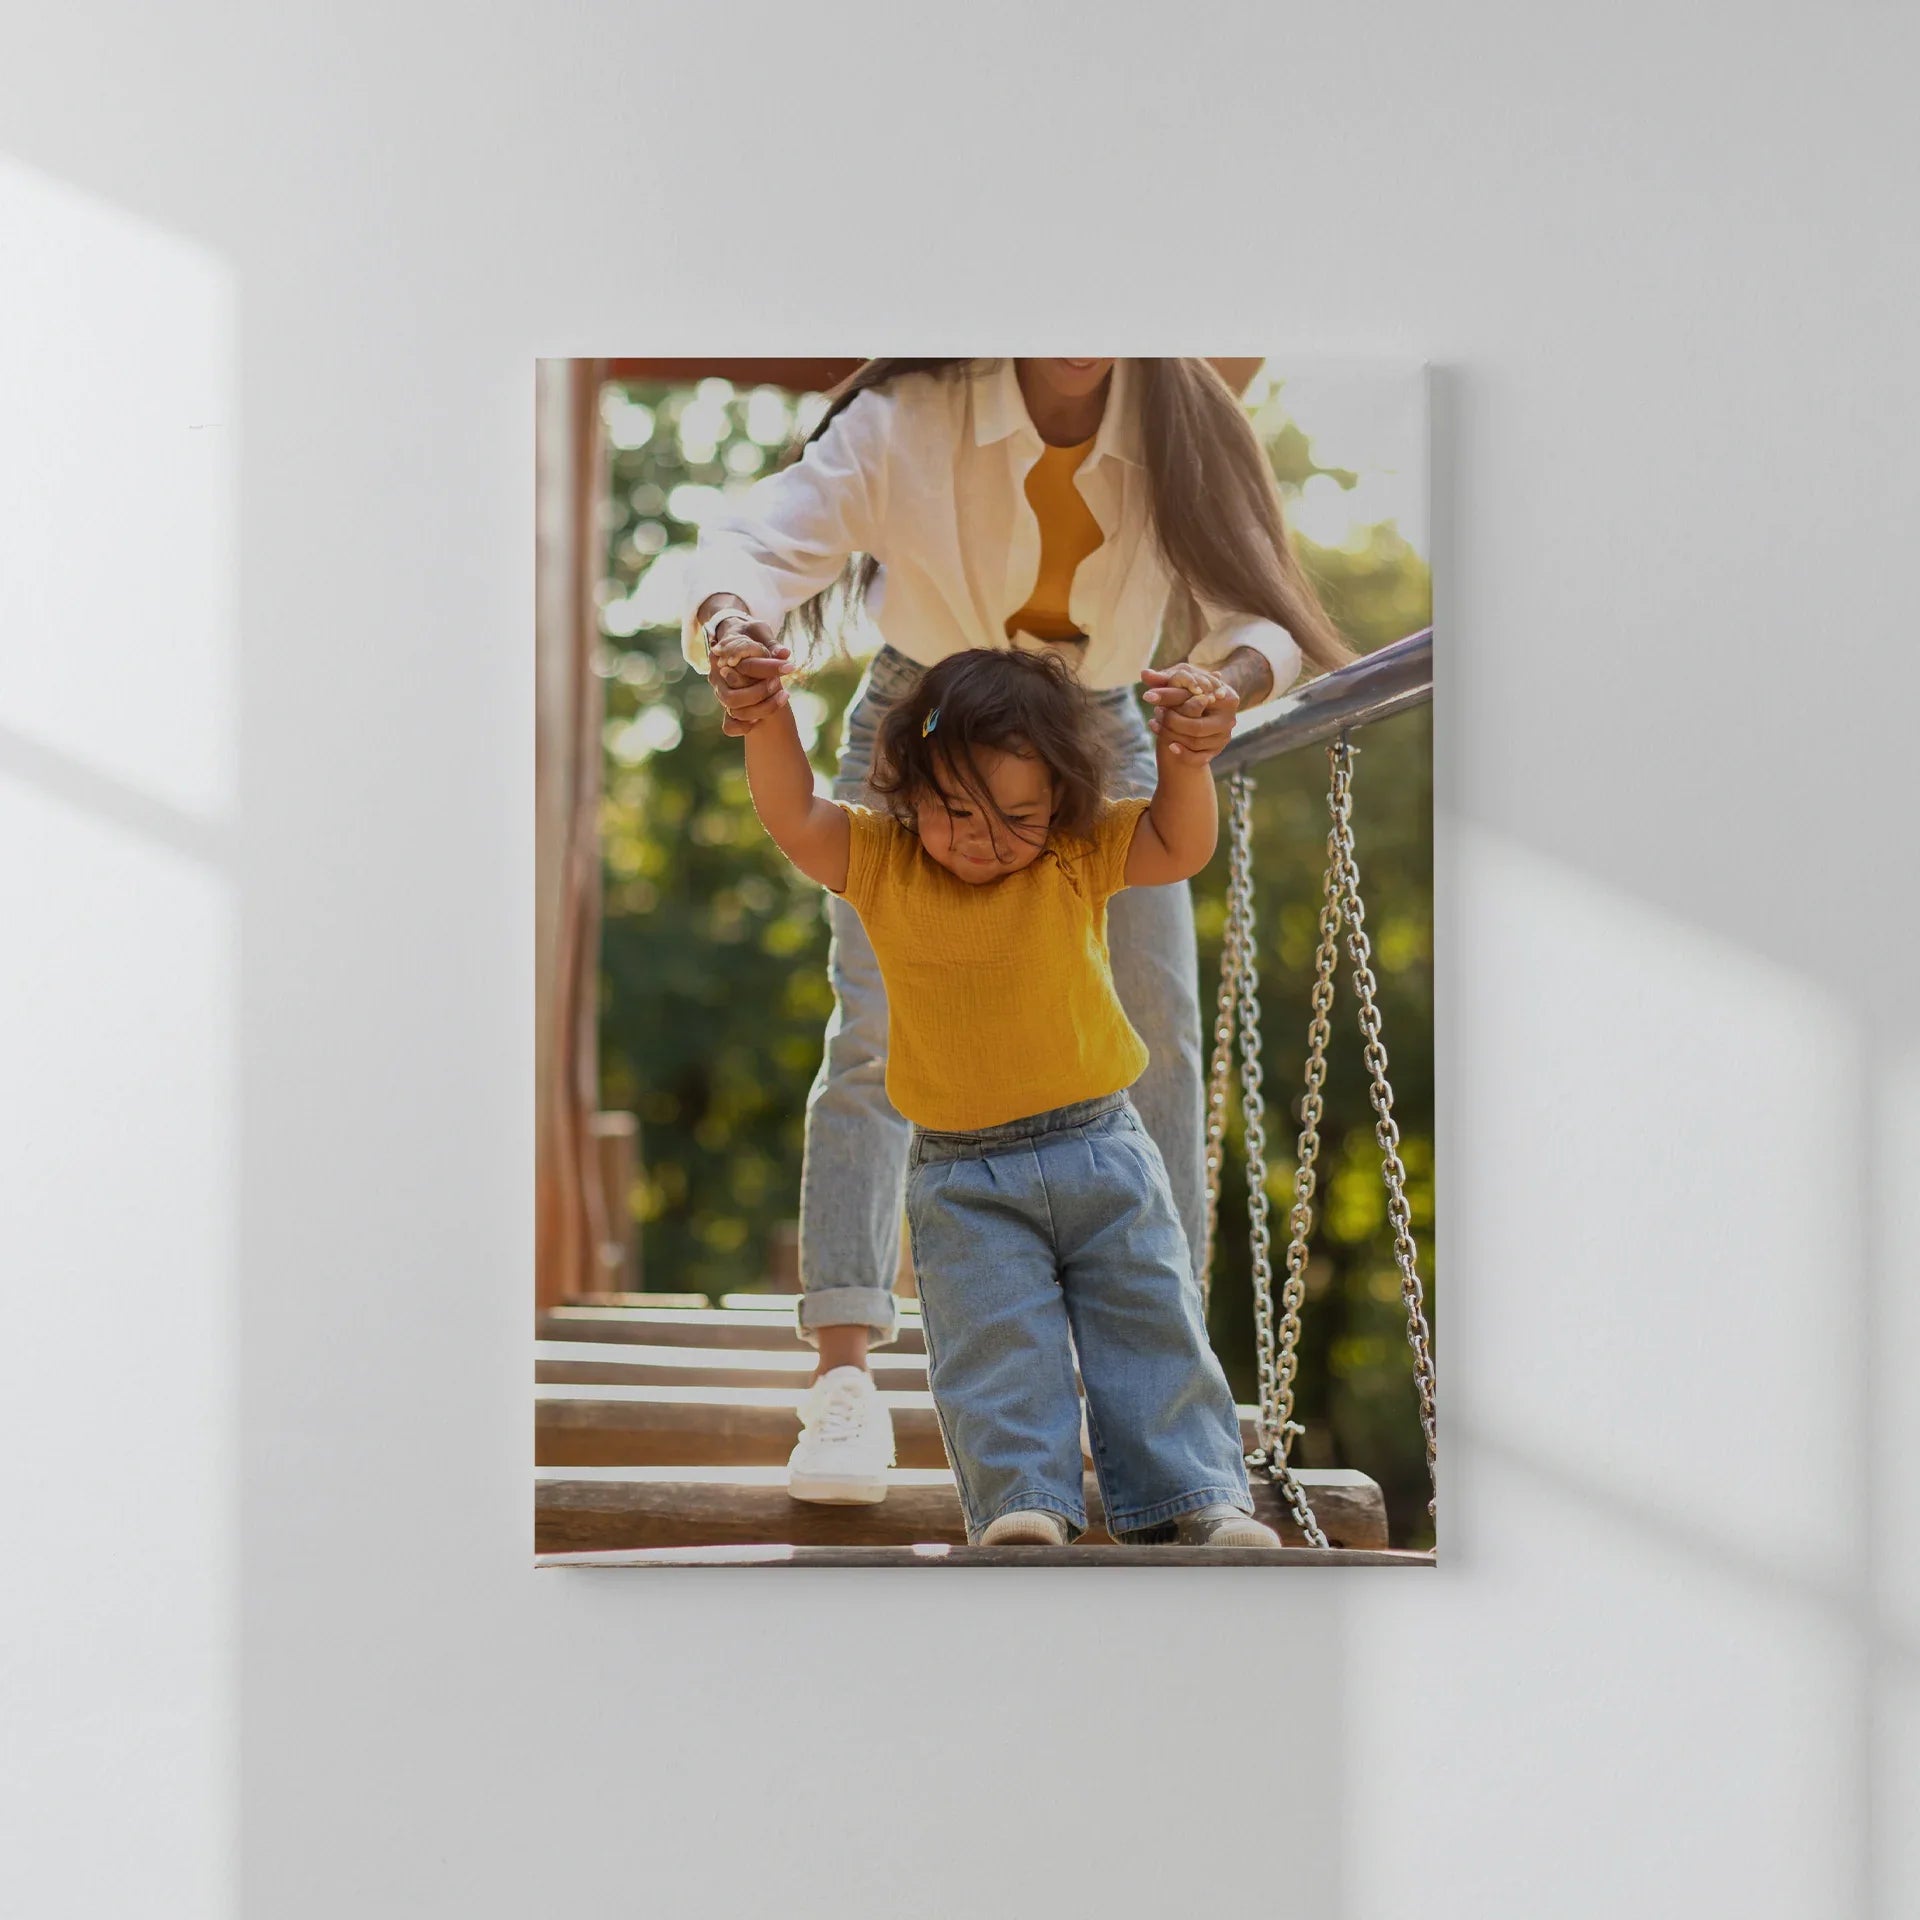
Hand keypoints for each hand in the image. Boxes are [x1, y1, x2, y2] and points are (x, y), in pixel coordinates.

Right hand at [706, 613, 791, 735]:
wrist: (738, 646)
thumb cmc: (749, 635)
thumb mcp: (759, 631)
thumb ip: (771, 644)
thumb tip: (785, 653)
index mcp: (722, 656)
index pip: (744, 666)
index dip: (768, 667)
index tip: (790, 667)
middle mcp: (717, 676)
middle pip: (734, 695)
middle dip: (761, 692)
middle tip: (780, 683)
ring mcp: (721, 693)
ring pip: (734, 709)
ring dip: (761, 707)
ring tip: (783, 696)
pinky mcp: (726, 708)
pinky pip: (730, 726)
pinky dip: (745, 726)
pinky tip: (762, 719)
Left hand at [1140, 663, 1239, 763]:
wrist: (1200, 708)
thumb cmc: (1187, 691)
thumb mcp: (1178, 681)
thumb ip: (1162, 679)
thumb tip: (1144, 674)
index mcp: (1227, 697)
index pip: (1197, 701)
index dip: (1171, 698)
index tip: (1148, 696)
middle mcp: (1229, 719)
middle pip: (1196, 727)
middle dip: (1171, 721)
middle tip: (1155, 712)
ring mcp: (1223, 737)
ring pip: (1195, 743)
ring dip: (1172, 735)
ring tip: (1155, 722)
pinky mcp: (1216, 751)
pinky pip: (1199, 758)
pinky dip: (1183, 754)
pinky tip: (1169, 746)